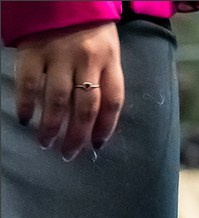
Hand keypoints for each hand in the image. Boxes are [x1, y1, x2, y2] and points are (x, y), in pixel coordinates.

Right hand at [16, 22, 124, 159]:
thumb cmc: (88, 23)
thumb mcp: (107, 46)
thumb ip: (105, 77)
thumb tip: (97, 119)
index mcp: (109, 59)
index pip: (113, 102)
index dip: (105, 128)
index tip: (96, 146)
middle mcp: (86, 59)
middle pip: (85, 109)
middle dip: (77, 137)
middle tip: (68, 154)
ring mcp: (58, 54)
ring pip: (58, 101)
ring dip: (51, 127)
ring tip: (46, 143)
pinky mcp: (33, 48)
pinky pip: (30, 83)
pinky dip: (26, 104)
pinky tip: (25, 119)